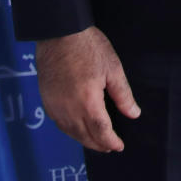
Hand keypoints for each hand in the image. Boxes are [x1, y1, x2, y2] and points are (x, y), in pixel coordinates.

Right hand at [35, 26, 139, 151]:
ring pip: (70, 132)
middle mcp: (68, 109)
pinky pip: (59, 123)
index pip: (101, 132)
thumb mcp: (113, 68)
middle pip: (84, 136)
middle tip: (110, 147)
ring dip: (84, 140)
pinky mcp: (46, 100)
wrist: (59, 33)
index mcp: (88, 102)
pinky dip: (71, 131)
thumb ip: (123, 95)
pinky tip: (78, 128)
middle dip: (98, 144)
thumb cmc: (88, 47)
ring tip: (96, 141)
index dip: (111, 142)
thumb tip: (133, 114)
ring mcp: (55, 106)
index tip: (119, 146)